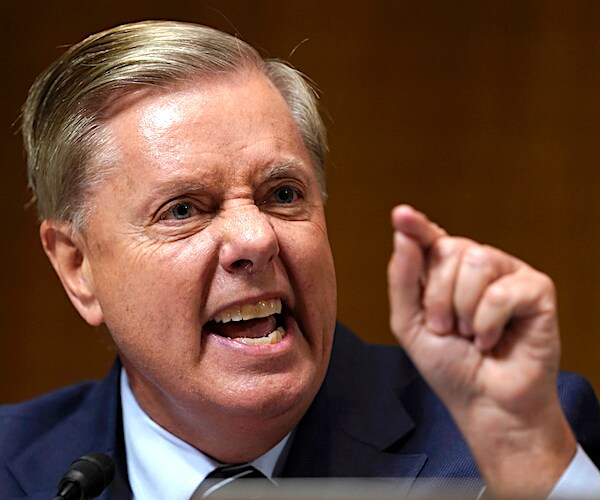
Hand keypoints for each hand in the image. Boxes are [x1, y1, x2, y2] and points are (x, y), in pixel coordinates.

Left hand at [387, 205, 575, 496]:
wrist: (483, 403)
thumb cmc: (449, 364)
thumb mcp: (410, 323)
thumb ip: (403, 279)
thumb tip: (402, 235)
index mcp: (445, 270)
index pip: (429, 238)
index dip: (415, 225)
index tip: (401, 215)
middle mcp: (477, 265)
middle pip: (449, 249)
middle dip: (438, 296)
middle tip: (446, 328)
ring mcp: (508, 274)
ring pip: (476, 261)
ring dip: (462, 308)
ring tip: (469, 333)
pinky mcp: (536, 290)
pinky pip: (501, 290)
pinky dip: (488, 321)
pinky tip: (491, 338)